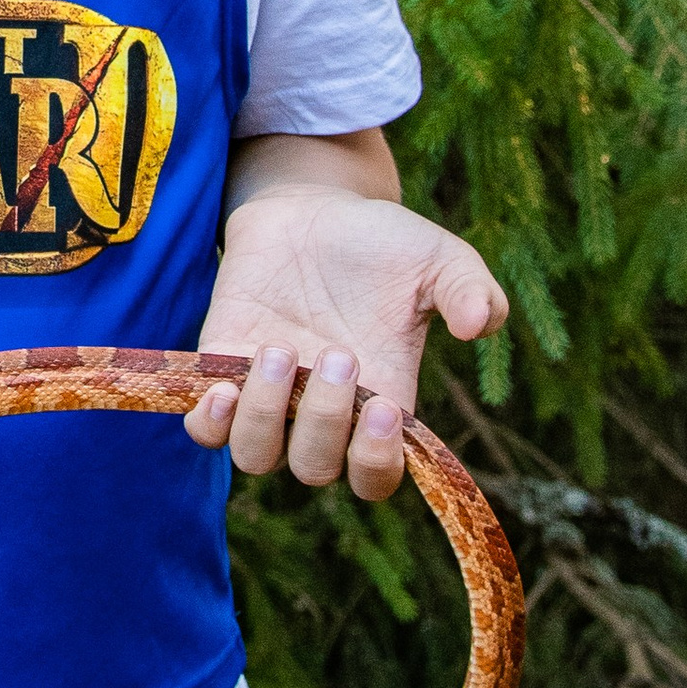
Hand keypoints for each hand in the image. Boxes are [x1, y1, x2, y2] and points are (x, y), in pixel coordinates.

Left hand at [184, 187, 507, 502]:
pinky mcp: (221, 372)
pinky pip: (205, 430)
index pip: (375, 477)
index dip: (376, 462)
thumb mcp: (437, 257)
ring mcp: (269, 398)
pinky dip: (209, 422)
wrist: (310, 209)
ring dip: (264, 416)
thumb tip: (481, 325)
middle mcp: (322, 415)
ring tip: (280, 349)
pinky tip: (221, 385)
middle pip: (316, 469)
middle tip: (338, 352)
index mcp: (379, 404)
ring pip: (256, 457)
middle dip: (325, 421)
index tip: (383, 409)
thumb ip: (470, 290)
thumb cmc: (382, 243)